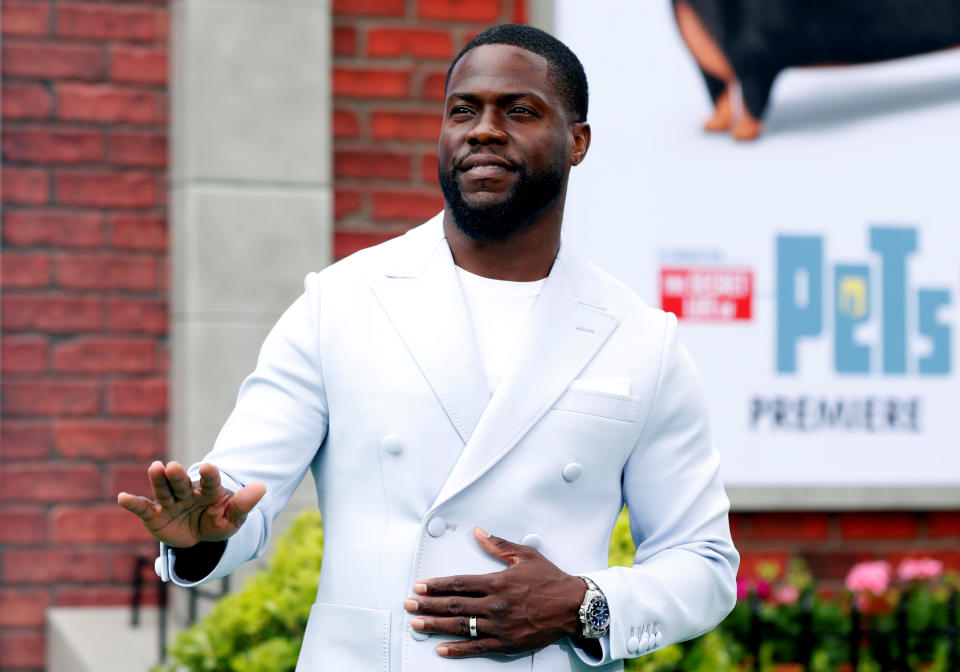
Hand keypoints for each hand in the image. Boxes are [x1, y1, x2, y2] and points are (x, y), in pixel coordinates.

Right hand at [116, 461, 265, 548]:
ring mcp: (171, 503)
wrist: (200, 537)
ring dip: (159, 480)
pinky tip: (121, 498)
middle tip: (173, 465)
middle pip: (183, 483)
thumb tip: (262, 488)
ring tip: (155, 467)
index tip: (208, 467)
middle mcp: (188, 493)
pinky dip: (133, 504)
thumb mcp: (233, 519)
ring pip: (164, 491)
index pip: (211, 482)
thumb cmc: (218, 522)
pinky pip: (144, 509)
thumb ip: (244, 505)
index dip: (210, 475)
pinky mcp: (156, 516)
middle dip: (178, 476)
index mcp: (210, 492)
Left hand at [404, 527, 586, 657]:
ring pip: (460, 626)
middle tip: (409, 606)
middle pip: (454, 605)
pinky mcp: (506, 643)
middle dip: (428, 605)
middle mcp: (495, 605)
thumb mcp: (525, 555)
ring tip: (417, 625)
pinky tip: (441, 649)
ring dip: (436, 626)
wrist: (573, 606)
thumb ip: (498, 545)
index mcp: (497, 582)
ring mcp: (499, 626)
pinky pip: (477, 647)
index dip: (436, 586)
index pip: (459, 583)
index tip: (420, 587)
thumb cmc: (550, 580)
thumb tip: (479, 532)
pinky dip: (457, 649)